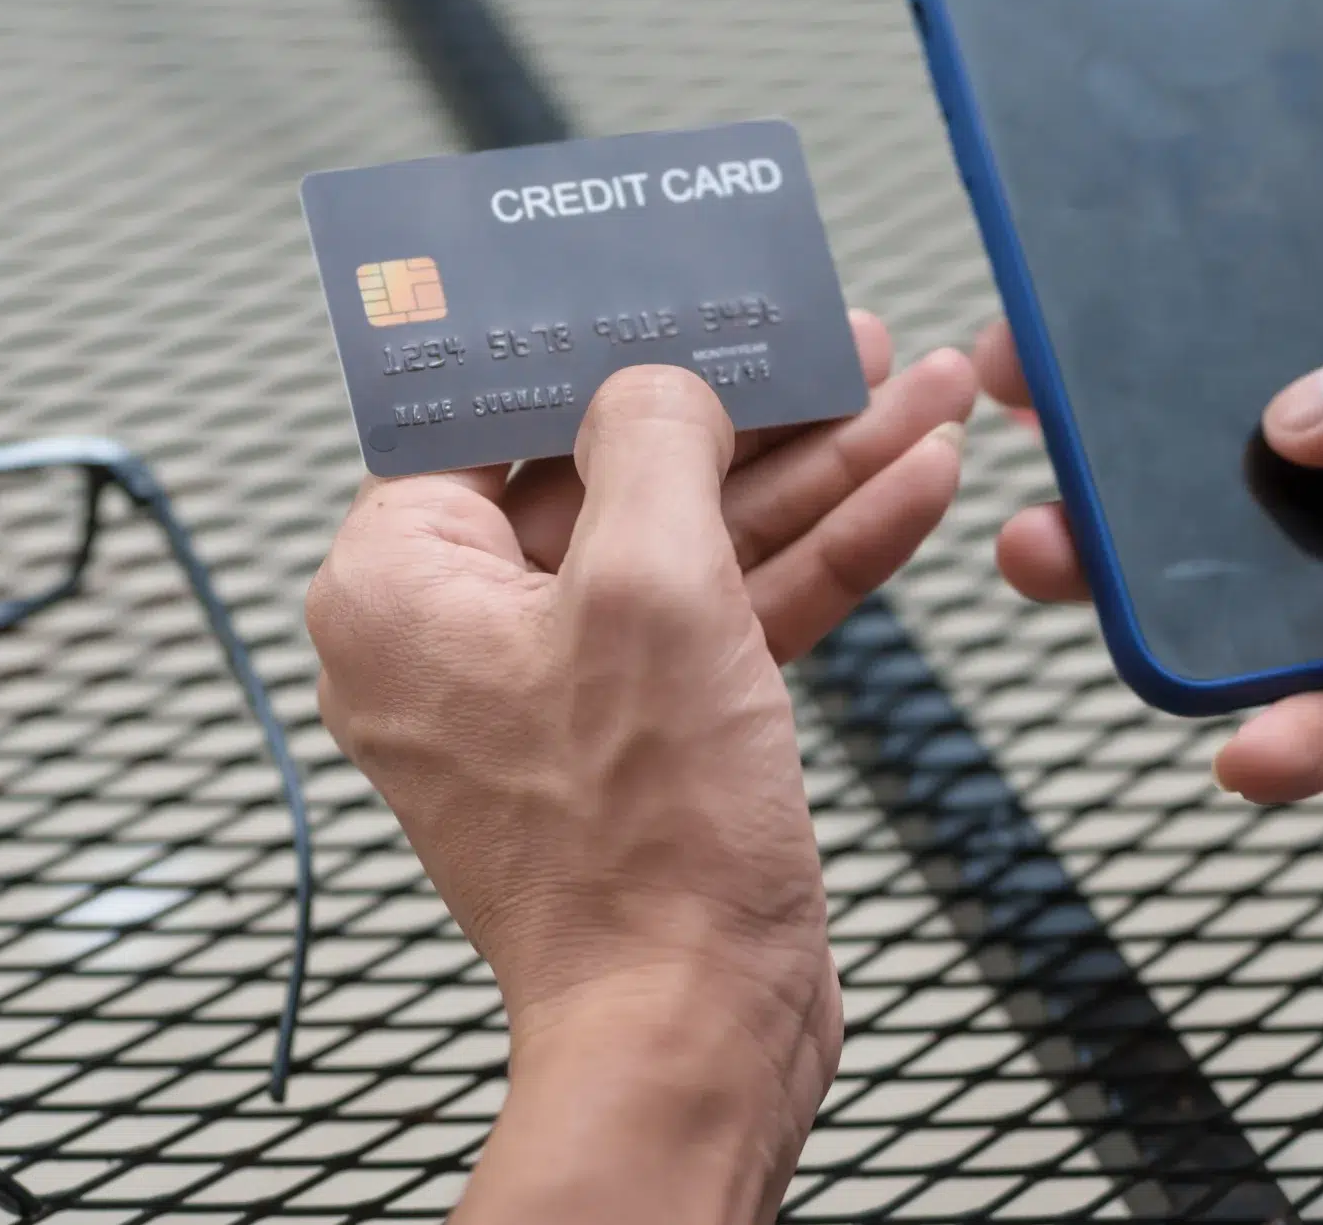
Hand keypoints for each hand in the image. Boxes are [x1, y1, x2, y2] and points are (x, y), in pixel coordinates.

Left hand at [307, 318, 973, 1222]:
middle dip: (756, 407)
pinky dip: (816, 558)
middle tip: (846, 342)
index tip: (682, 291)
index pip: (491, 415)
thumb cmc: (639, 844)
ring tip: (922, 398)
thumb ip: (653, 444)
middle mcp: (464, 633)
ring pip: (693, 538)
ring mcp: (562, 689)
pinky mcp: (647, 736)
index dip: (601, 344)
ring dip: (814, 470)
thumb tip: (660, 387)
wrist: (696, 1030)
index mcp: (400, 586)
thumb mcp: (651, 586)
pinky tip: (910, 493)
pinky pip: (727, 615)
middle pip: (617, 468)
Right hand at [977, 128, 1322, 991]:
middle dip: (1161, 394)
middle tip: (1052, 387)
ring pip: (1262, 555)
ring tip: (1061, 559)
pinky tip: (1258, 733)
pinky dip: (1276, 723)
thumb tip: (1297, 406)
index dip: (1321, 177)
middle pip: (1288, 394)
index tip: (1205, 168)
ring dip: (1161, 567)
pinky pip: (1319, 701)